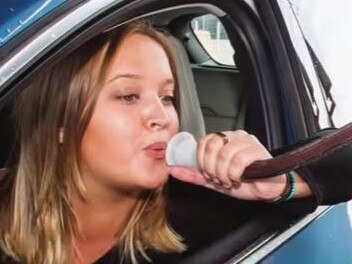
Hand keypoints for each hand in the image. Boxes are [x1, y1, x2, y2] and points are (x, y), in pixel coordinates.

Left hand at [167, 130, 309, 200]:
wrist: (267, 189)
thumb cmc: (243, 182)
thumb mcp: (213, 180)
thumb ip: (194, 174)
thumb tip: (173, 169)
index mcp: (224, 140)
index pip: (203, 141)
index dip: (201, 160)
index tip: (207, 174)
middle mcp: (235, 136)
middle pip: (211, 145)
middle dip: (211, 168)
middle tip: (218, 179)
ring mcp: (247, 141)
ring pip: (223, 154)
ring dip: (222, 173)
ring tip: (229, 180)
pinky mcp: (256, 149)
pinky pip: (237, 160)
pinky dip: (233, 174)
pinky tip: (238, 179)